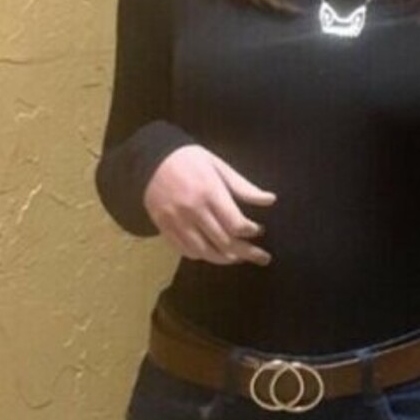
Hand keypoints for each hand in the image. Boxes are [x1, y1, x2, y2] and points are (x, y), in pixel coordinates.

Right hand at [143, 145, 275, 265]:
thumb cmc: (190, 160)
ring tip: (239, 258)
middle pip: (224, 242)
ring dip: (226, 258)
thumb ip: (243, 187)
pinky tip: (213, 253)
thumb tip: (270, 200)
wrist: (150, 160)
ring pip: (205, 252)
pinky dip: (202, 255)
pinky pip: (186, 251)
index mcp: (209, 192)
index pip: (235, 224)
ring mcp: (177, 222)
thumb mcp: (219, 166)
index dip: (251, 232)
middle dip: (247, 252)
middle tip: (262, 257)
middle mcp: (193, 211)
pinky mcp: (164, 229)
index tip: (259, 230)